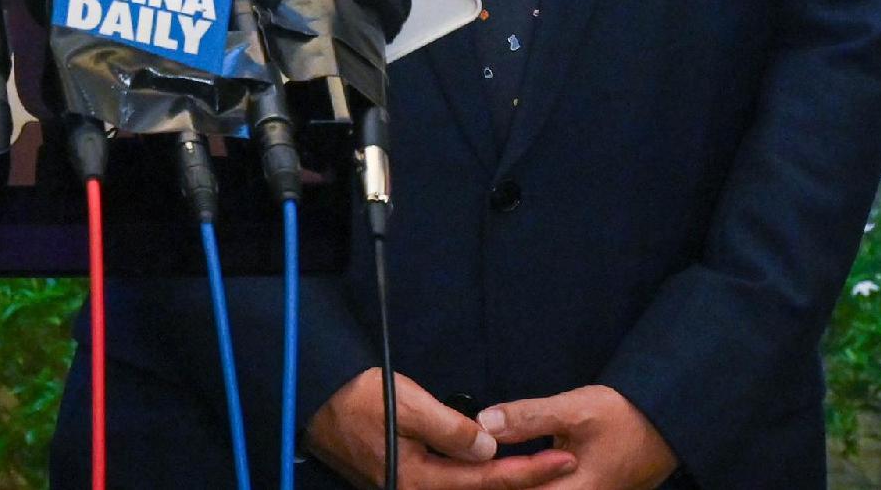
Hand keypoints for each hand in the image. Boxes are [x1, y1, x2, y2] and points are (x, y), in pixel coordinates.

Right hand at [304, 368, 577, 489]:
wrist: (316, 404)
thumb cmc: (358, 398)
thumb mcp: (407, 404)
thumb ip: (451, 429)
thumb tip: (491, 447)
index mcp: (421, 481)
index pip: (488, 481)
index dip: (529, 471)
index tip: (564, 459)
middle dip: (524, 479)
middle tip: (564, 464)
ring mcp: (414, 488)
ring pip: (469, 488)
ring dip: (503, 477)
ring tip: (540, 464)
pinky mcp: (409, 480)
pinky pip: (454, 482)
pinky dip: (480, 474)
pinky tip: (496, 462)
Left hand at [474, 387, 676, 489]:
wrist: (666, 423)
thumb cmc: (623, 417)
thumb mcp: (574, 410)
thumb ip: (529, 419)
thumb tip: (484, 424)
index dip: (490, 482)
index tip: (465, 465)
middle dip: (501, 481)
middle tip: (472, 461)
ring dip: (516, 479)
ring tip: (486, 462)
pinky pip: (551, 488)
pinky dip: (531, 479)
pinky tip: (514, 463)